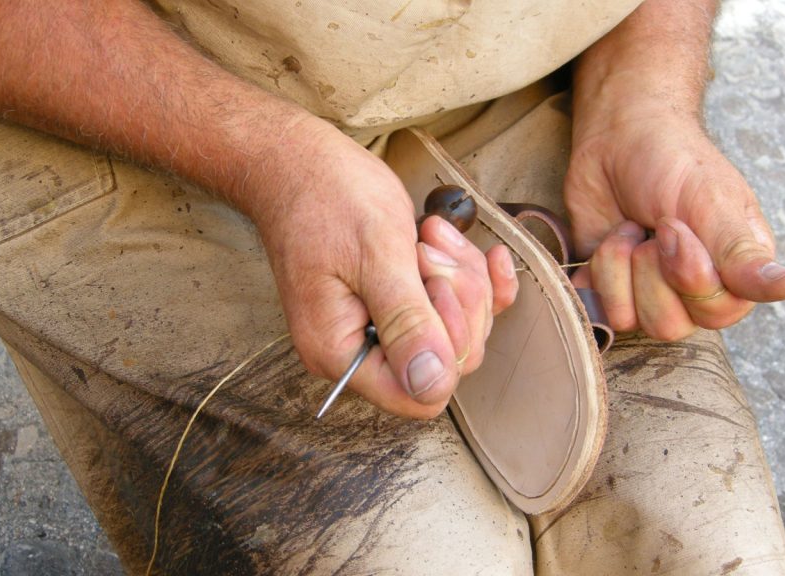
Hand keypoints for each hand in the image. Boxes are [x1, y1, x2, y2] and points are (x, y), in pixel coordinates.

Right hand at [249, 120, 517, 417]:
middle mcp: (360, 350)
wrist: (297, 161)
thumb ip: (405, 323)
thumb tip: (431, 386)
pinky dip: (475, 279)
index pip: (422, 393)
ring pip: (458, 330)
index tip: (433, 284)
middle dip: (457, 299)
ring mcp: (379, 328)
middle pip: (448, 360)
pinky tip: (487, 254)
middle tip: (426, 249)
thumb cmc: (326, 197)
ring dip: (461, 278)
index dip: (448, 344)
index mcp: (341, 351)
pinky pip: (457, 311)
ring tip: (427, 235)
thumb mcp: (376, 255)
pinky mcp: (397, 304)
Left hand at [564, 109, 784, 339]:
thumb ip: (745, 255)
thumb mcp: (712, 204)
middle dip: (652, 270)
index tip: (674, 224)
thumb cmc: (672, 163)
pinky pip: (597, 310)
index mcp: (734, 273)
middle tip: (655, 226)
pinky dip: (597, 270)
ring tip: (631, 228)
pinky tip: (610, 238)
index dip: (689, 274)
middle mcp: (694, 292)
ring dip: (621, 265)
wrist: (616, 137)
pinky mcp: (610, 288)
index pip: (717, 313)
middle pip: (671, 326)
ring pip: (632, 321)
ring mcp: (649, 293)